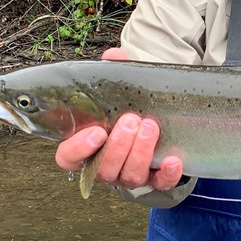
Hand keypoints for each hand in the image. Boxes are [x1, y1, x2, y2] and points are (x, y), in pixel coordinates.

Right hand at [53, 48, 183, 190]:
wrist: (162, 116)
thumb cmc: (132, 104)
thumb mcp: (123, 87)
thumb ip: (115, 73)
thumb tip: (113, 56)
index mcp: (88, 146)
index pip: (68, 158)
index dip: (78, 149)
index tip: (96, 132)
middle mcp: (106, 165)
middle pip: (103, 169)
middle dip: (118, 146)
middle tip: (132, 120)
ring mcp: (130, 174)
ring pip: (130, 177)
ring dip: (140, 152)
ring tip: (150, 126)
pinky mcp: (156, 179)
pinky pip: (160, 184)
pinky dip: (166, 174)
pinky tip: (173, 159)